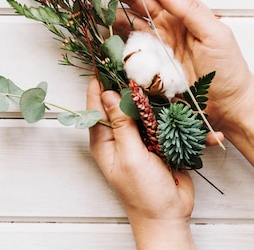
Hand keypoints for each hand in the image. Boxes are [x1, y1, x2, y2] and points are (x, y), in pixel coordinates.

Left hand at [87, 77, 196, 249]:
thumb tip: (106, 93)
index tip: (104, 59)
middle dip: (127, 84)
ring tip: (156, 80)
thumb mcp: (130, 155)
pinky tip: (179, 107)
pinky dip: (168, 114)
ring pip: (141, 108)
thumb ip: (120, 124)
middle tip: (135, 63)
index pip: (95, 103)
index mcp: (102, 138)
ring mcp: (137, 137)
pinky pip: (159, 120)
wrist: (168, 215)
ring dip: (149, 97)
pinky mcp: (156, 141)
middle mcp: (117, 134)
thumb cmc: (143, 192)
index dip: (98, 82)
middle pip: (119, 101)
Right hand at [114, 0, 253, 162]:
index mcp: (186, 11)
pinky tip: (100, 26)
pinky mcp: (147, 61)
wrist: (228, 109)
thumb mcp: (216, 35)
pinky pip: (126, 43)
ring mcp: (156, 42)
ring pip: (128, 17)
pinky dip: (111, 33)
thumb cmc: (229, 72)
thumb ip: (190, 9)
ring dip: (110, 6)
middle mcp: (169, 23)